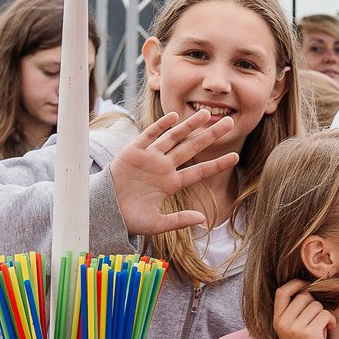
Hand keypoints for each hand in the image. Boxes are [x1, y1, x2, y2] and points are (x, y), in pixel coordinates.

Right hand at [109, 110, 239, 235]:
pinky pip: (148, 136)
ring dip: (189, 125)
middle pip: (191, 148)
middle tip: (229, 123)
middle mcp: (163, 168)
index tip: (235, 157)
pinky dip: (160, 126)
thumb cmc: (128, 219)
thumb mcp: (156, 224)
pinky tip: (173, 116)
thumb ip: (178, 220)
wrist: (102, 213)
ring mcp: (149, 158)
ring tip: (206, 114)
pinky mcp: (132, 152)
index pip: (199, 171)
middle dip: (210, 136)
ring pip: (173, 138)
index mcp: (171, 184)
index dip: (216, 164)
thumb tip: (203, 219)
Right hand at [273, 281, 334, 338]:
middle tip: (317, 320)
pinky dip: (331, 321)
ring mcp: (295, 328)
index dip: (296, 284)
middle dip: (316, 304)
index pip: (282, 291)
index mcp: (277, 321)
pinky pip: (325, 314)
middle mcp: (283, 322)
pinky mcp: (310, 333)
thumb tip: (309, 289)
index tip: (308, 287)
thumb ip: (294, 312)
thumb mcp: (292, 331)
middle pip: (305, 295)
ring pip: (317, 304)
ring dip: (324, 315)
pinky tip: (329, 330)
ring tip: (322, 329)